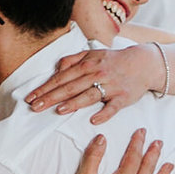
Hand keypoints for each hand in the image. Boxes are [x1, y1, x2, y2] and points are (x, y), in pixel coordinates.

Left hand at [26, 45, 165, 122]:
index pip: (62, 77)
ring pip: (89, 95)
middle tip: (35, 107)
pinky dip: (104, 113)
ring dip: (73, 103)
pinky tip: (93, 120)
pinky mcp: (123, 98)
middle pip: (71, 87)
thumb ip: (73, 60)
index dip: (45, 87)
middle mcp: (97, 74)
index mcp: (88, 64)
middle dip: (51, 97)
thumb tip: (57, 68)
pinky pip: (113, 107)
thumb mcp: (92, 54)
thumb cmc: (114, 61)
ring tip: (58, 110)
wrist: (144, 64)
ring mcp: (111, 86)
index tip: (31, 97)